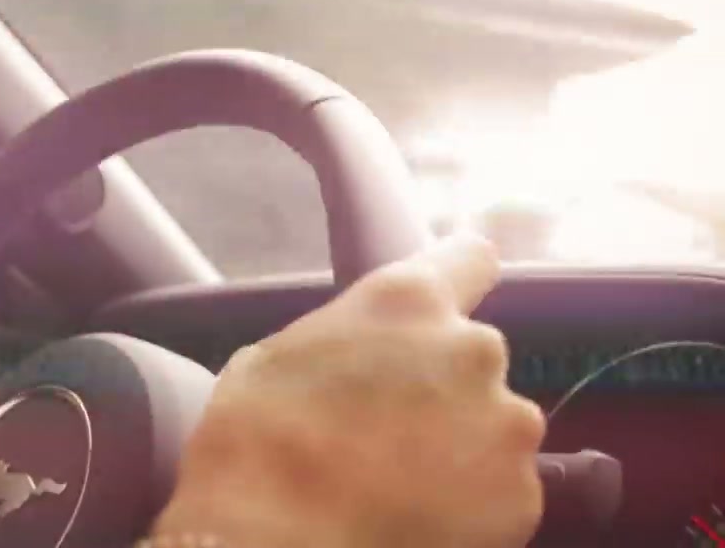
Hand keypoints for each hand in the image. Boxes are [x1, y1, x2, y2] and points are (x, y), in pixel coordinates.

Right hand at [154, 235, 544, 547]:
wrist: (273, 535)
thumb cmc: (254, 437)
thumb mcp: (282, 355)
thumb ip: (346, 342)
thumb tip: (358, 360)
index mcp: (409, 299)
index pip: (471, 257)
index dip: (459, 280)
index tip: (448, 305)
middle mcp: (474, 349)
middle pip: (477, 358)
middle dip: (446, 386)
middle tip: (392, 428)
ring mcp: (507, 425)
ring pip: (496, 428)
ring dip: (465, 446)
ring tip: (404, 483)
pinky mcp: (523, 497)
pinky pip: (504, 492)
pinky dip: (474, 506)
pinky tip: (420, 518)